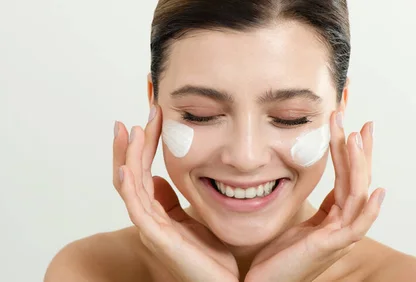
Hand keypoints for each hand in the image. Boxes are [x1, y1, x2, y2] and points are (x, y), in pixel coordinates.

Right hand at [113, 105, 238, 281]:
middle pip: (131, 175)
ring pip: (130, 186)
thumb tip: (158, 179)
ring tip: (131, 130)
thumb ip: (173, 202)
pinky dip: (129, 187)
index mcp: (159, 213)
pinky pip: (137, 208)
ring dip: (128, 157)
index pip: (144, 172)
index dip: (144, 145)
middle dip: (131, 145)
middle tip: (137, 117)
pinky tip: (127, 167)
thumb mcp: (194, 220)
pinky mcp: (157, 237)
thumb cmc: (211, 257)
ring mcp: (151, 227)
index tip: (152, 118)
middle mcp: (150, 218)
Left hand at [245, 112, 385, 281]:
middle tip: (363, 123)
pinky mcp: (331, 247)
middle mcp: (342, 225)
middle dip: (361, 151)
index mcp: (334, 218)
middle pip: (358, 181)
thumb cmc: (278, 258)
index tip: (350, 126)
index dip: (350, 152)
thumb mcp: (300, 224)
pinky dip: (369, 210)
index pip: (347, 178)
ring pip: (358, 195)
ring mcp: (339, 236)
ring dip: (359, 165)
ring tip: (356, 137)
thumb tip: (321, 183)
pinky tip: (377, 190)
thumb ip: (318, 208)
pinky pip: (357, 226)